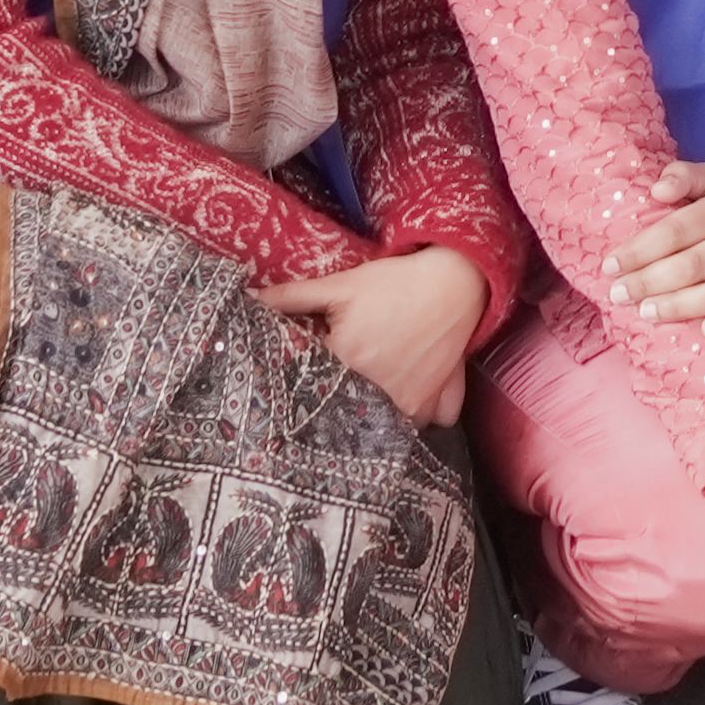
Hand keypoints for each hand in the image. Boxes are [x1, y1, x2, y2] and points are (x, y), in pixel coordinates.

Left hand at [263, 245, 487, 433]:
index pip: (310, 387)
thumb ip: (292, 296)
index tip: (305, 376)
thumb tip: (250, 298)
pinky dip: (412, 416)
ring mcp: (408, 401)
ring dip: (374, 413)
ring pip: (381, 425)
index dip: (305, 381)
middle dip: (338, 401)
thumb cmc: (393, 282)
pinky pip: (420, 425)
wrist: (454, 279)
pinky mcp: (434, 403)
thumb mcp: (340, 285)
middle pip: (345, 410)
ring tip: (371, 390)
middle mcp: (376, 389)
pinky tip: (406, 396)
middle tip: (340, 382)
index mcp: (347, 360)